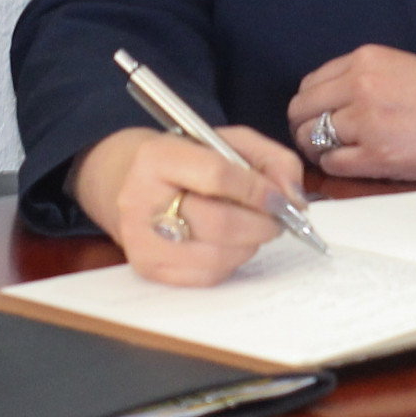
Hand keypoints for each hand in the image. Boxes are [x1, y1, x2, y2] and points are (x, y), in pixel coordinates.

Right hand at [71, 125, 307, 286]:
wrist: (120, 182)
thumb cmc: (181, 160)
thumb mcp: (223, 141)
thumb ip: (269, 159)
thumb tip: (295, 198)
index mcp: (156, 158)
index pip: (219, 175)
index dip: (259, 190)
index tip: (282, 198)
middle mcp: (140, 200)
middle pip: (220, 223)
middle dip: (262, 224)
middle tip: (277, 219)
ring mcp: (141, 240)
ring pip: (219, 254)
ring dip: (250, 244)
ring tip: (252, 228)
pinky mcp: (148, 269)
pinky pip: (208, 275)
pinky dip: (231, 261)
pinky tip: (229, 244)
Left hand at [289, 45, 415, 180]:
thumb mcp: (404, 69)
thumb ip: (364, 80)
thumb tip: (329, 107)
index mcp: (366, 59)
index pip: (310, 84)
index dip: (312, 107)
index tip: (322, 120)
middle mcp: (360, 84)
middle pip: (300, 111)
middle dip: (305, 129)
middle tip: (324, 144)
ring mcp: (367, 121)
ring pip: (310, 140)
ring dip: (320, 152)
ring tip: (345, 156)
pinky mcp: (379, 155)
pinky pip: (332, 165)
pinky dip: (337, 170)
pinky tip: (361, 167)